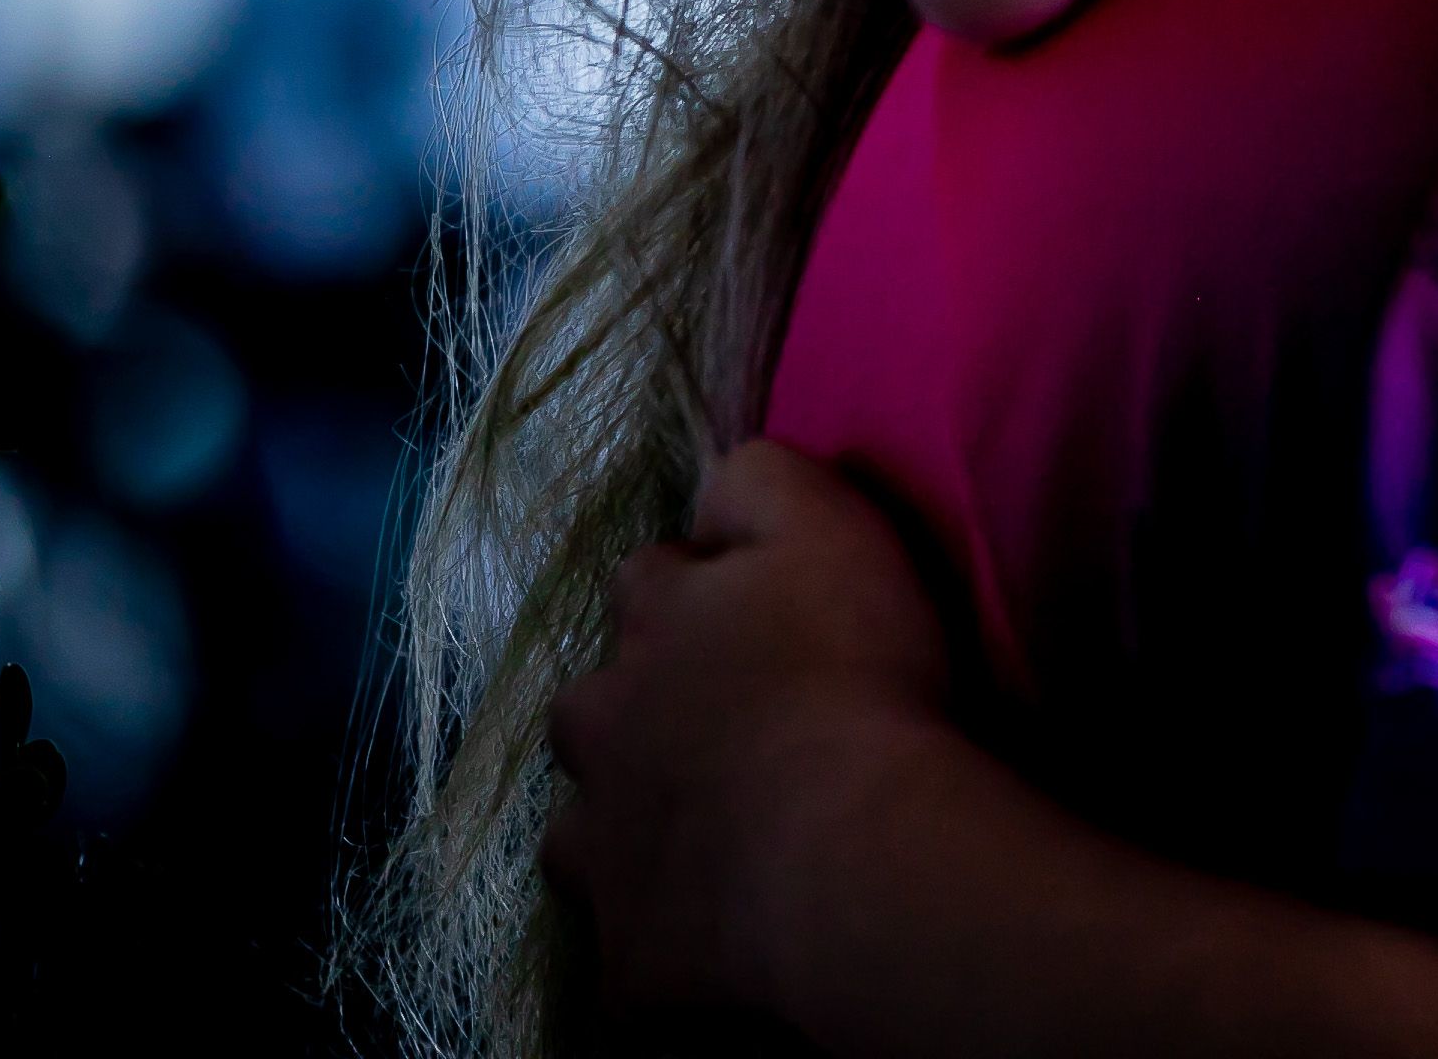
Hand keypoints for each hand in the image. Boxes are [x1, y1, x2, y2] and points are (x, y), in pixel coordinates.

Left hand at [545, 439, 959, 1013]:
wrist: (850, 853)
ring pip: (586, 831)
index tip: (759, 614)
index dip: (700, 589)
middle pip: (592, 707)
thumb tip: (715, 479)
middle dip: (638, 712)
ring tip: (713, 836)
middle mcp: (601, 727)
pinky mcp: (628, 957)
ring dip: (633, 825)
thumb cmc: (851, 676)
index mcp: (651, 621)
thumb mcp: (827, 523)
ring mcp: (603, 850)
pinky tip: (724, 933)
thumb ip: (760, 480)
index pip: (648, 578)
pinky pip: (632, 946)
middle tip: (727, 732)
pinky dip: (668, 933)